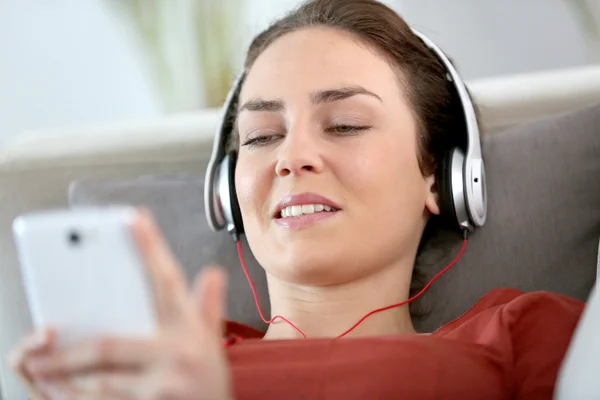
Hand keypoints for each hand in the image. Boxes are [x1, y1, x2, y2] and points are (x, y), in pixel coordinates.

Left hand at [8, 210, 232, 399]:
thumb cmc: (208, 381)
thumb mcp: (212, 341)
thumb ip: (208, 306)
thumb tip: (212, 273)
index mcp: (189, 329)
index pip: (168, 280)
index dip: (150, 248)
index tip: (133, 217)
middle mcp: (179, 355)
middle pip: (110, 344)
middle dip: (69, 350)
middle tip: (40, 340)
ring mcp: (164, 386)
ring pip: (99, 381)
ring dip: (63, 378)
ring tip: (39, 371)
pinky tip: (58, 394)